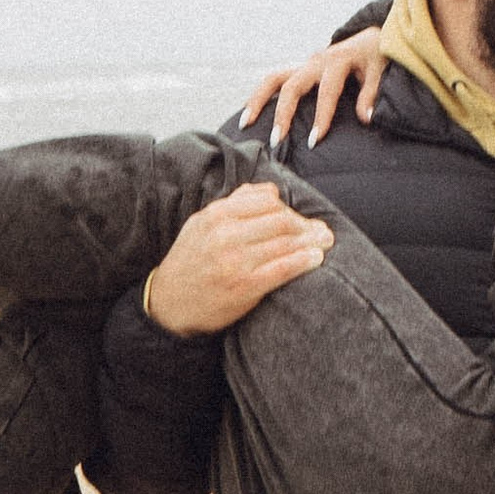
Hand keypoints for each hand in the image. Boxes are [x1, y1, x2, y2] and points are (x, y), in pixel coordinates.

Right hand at [143, 186, 333, 336]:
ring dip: (311, 241)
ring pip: (285, 243)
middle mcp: (226, 234)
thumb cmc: (191, 261)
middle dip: (305, 225)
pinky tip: (316, 259)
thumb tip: (271, 190)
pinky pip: (283, 268)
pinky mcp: (245, 285)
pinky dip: (304, 261)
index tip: (299, 218)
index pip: (266, 201)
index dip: (288, 208)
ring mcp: (236, 261)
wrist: (169, 303)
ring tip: (325, 242)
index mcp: (216, 215)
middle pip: (280, 220)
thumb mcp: (202, 224)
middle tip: (321, 231)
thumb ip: (235, 204)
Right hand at [240, 29, 392, 147]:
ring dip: (257, 100)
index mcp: (337, 61)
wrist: (369, 36)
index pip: (326, 92)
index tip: (314, 142)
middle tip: (276, 140)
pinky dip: (259, 95)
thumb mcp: (380, 70)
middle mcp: (315, 61)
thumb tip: (366, 118)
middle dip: (282, 114)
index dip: (321, 117)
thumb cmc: (375, 56)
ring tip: (245, 123)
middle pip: (291, 86)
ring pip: (273, 79)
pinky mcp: (299, 68)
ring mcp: (304, 63)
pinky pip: (274, 80)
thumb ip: (372, 93)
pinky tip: (249, 113)